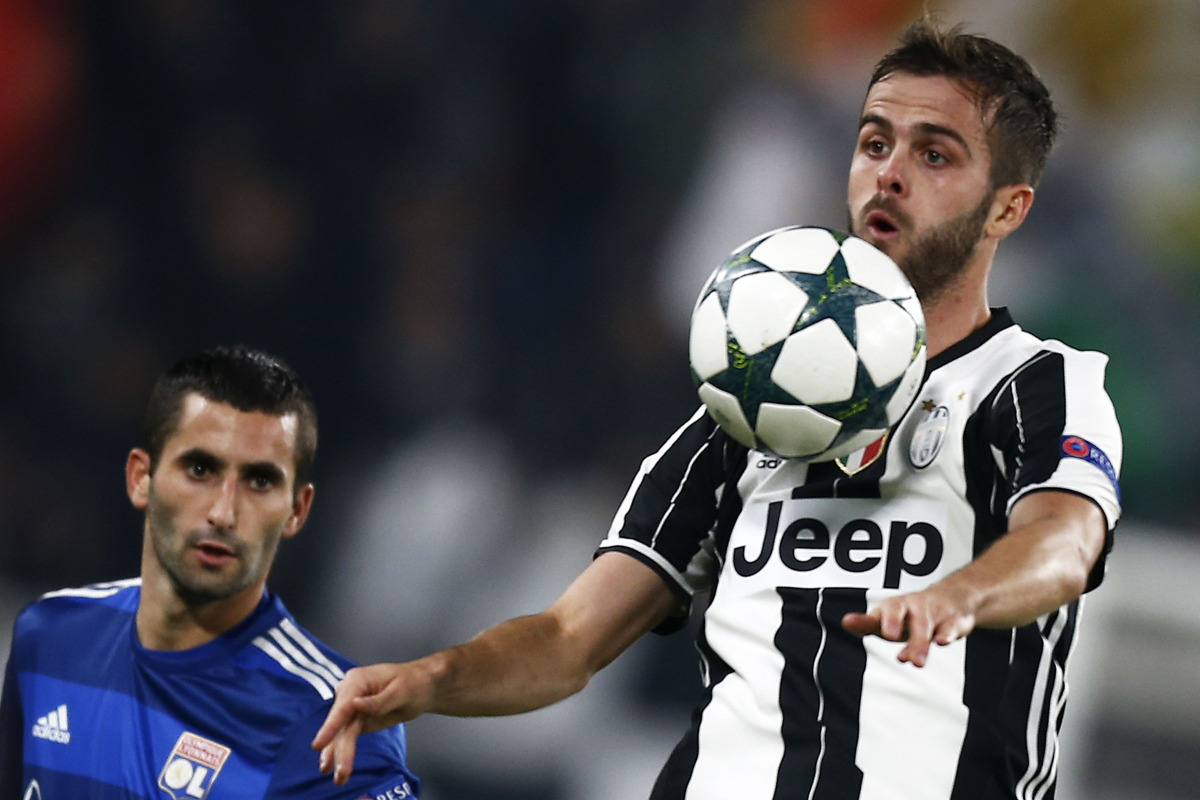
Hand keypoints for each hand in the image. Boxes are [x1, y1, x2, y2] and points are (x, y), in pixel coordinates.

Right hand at [313, 661, 433, 784]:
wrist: (422, 687)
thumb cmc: (413, 682)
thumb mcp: (400, 691)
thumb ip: (378, 701)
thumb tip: (355, 705)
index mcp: (358, 680)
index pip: (342, 705)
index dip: (330, 726)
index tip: (319, 744)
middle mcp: (349, 693)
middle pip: (341, 723)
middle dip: (338, 748)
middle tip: (340, 771)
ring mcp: (352, 707)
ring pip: (342, 733)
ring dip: (339, 755)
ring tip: (339, 777)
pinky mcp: (357, 720)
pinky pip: (346, 736)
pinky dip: (339, 750)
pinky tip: (330, 764)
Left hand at [841, 584, 976, 667]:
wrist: (954, 597)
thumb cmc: (914, 613)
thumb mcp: (889, 617)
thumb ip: (868, 624)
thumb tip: (845, 622)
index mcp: (896, 606)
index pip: (886, 610)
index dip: (877, 619)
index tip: (862, 626)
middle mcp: (915, 606)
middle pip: (907, 617)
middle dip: (898, 628)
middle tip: (895, 647)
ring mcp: (935, 612)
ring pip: (926, 625)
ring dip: (920, 643)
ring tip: (916, 663)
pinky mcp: (954, 620)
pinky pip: (951, 626)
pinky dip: (947, 634)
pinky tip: (941, 642)